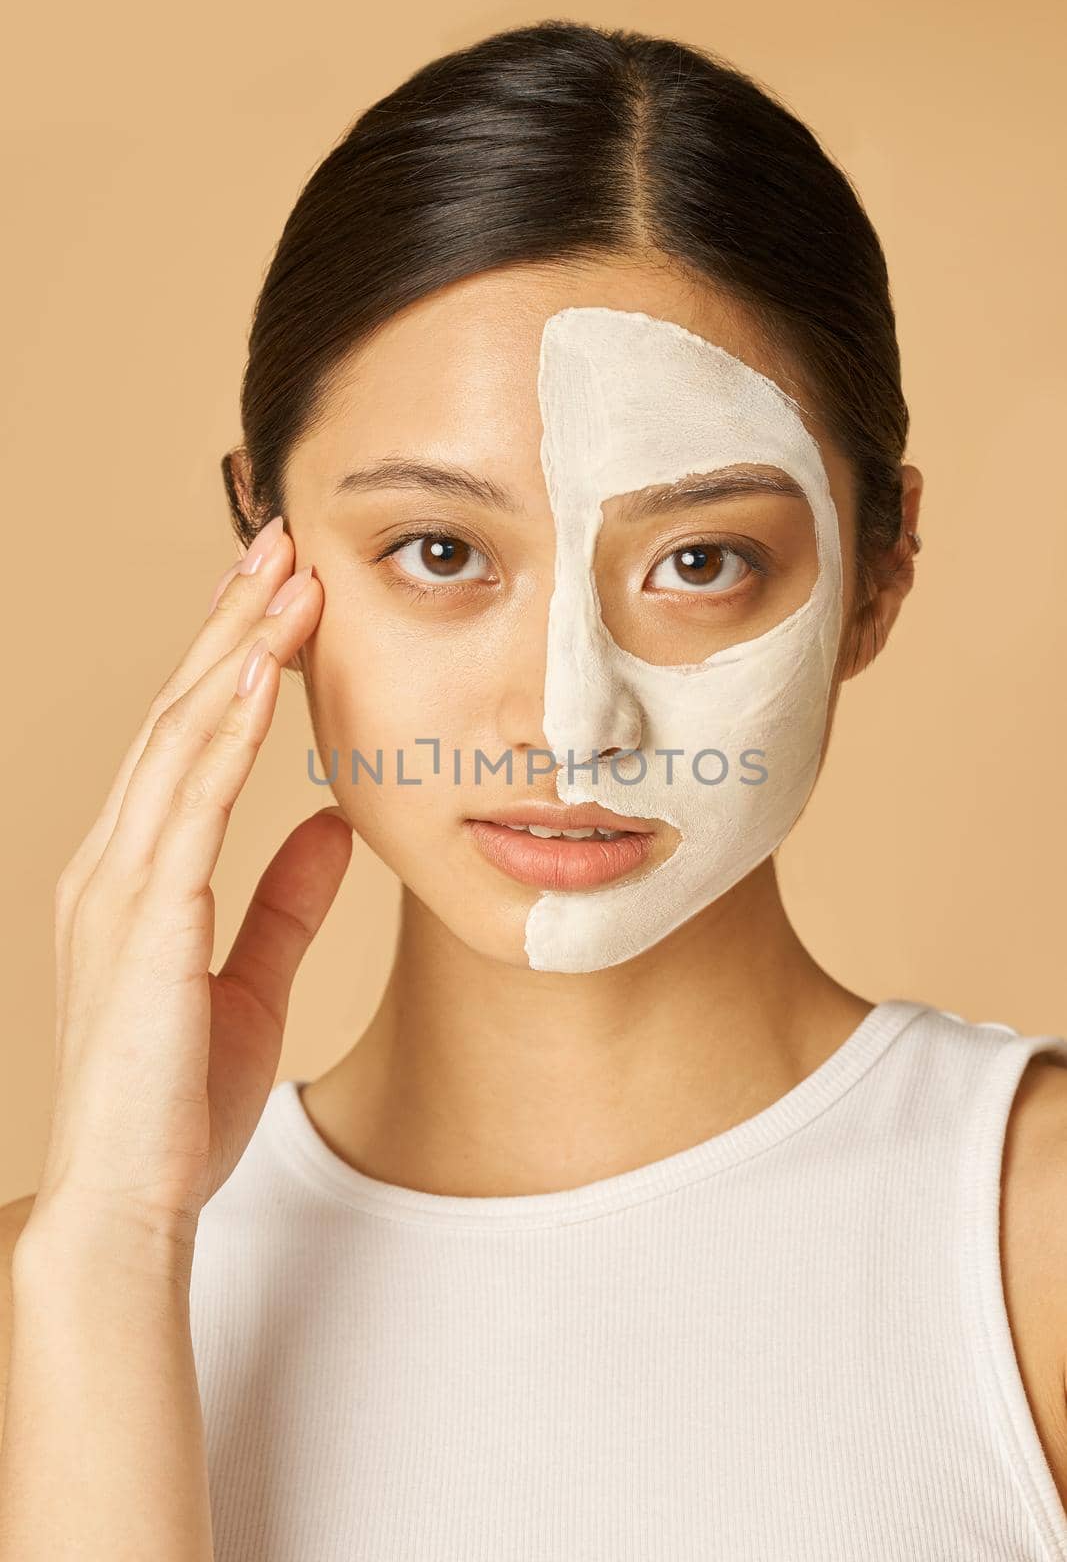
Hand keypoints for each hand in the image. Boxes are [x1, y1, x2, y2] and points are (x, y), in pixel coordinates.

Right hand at [32, 516, 352, 1251]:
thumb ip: (286, 898)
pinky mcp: (142, 923)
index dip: (232, 660)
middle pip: (180, 715)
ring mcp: (119, 887)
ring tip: (284, 576)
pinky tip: (262, 676)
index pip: (189, 740)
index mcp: (140, 872)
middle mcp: (116, 861)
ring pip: (181, 739)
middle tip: (280, 542)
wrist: (134, 1200)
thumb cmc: (181, 1098)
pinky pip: (188, 807)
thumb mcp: (252, 978)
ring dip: (235, 651)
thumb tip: (331, 827)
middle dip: (231, 624)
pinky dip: (226, 734)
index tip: (279, 595)